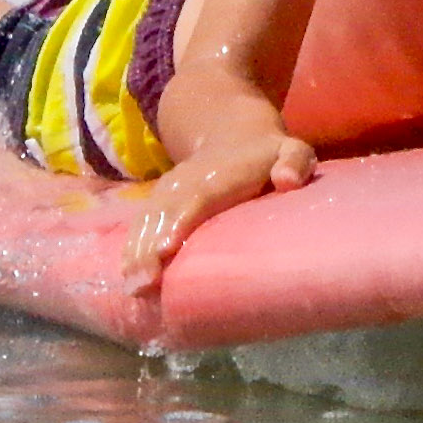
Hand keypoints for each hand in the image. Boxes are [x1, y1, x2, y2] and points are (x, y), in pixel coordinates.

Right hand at [120, 129, 315, 300]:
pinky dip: (131, 250)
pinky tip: (127, 278)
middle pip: (164, 214)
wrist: (233, 134)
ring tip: (132, 288)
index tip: (167, 248)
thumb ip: (295, 161)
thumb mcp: (292, 150)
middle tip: (142, 285)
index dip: (180, 220)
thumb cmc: (269, 155)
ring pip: (147, 221)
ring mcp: (169, 191)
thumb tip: (286, 181)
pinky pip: (140, 225)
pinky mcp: (158, 202)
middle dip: (150, 248)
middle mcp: (187, 182)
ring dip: (136, 254)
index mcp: (220, 174)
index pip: (197, 197)